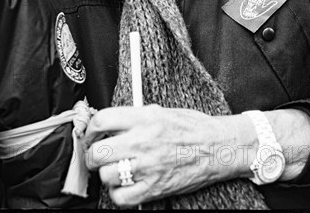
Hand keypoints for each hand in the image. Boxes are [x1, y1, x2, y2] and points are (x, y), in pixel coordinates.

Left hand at [83, 105, 240, 206]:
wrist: (218, 147)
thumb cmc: (193, 127)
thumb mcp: (161, 111)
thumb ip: (134, 116)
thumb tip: (110, 123)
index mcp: (145, 118)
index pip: (102, 120)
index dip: (90, 129)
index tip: (91, 135)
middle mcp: (143, 141)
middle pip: (98, 152)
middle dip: (92, 155)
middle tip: (96, 155)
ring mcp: (148, 167)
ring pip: (106, 176)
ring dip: (107, 174)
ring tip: (115, 170)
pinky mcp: (154, 188)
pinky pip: (121, 198)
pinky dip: (118, 194)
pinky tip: (125, 185)